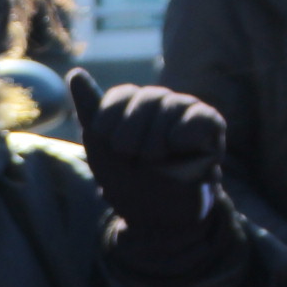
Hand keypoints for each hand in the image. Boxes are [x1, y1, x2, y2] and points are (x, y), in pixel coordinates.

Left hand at [68, 69, 226, 234]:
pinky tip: (178, 149)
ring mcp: (185, 110)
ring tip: (156, 162)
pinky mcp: (210, 124)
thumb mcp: (101, 146)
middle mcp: (160, 101)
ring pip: (169, 108)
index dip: (110, 123)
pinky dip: (184, 135)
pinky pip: (199, 117)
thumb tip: (75, 73)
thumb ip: (90, 109)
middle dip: (131, 138)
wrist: (156, 213)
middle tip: (133, 159)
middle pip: (145, 99)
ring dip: (156, 144)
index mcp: (134, 103)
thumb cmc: (128, 179)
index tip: (109, 147)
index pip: (121, 95)